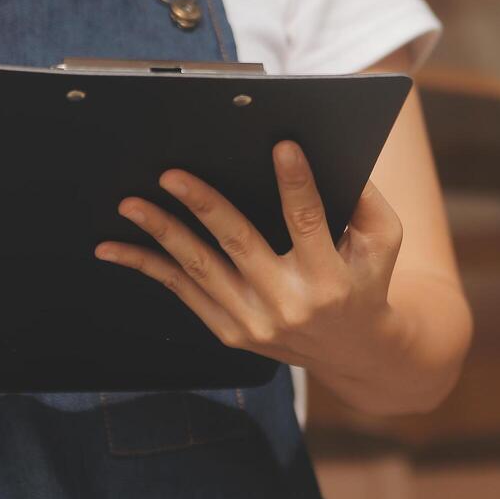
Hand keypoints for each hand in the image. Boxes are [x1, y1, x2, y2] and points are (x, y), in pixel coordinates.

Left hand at [94, 141, 407, 375]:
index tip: (281, 145)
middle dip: (203, 205)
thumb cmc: (367, 280)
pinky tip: (116, 248)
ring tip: (131, 204)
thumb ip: (365, 198)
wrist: (354, 352)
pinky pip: (183, 293)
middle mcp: (289, 304)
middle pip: (239, 244)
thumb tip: (327, 152)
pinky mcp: (231, 333)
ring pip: (199, 269)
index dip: (296, 182)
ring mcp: (255, 323)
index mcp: (330, 279)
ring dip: (161, 233)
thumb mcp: (383, 241)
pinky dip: (148, 267)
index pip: (309, 222)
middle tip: (171, 174)